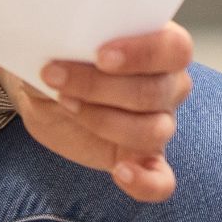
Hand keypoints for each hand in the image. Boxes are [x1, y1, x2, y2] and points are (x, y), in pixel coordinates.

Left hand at [4, 23, 194, 202]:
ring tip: (66, 106)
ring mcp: (159, 124)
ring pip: (153, 130)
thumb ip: (67, 39)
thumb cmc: (61, 54)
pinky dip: (145, 183)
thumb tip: (56, 41)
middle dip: (100, 87)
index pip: (174, 47)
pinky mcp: (144, 160)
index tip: (100, 56)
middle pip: (155, 91)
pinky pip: (161, 181)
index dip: (143, 53)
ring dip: (105, 121)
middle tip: (55, 77)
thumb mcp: (57, 41)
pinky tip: (120, 174)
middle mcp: (169, 85)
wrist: (47, 87)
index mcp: (160, 46)